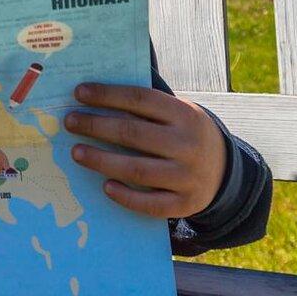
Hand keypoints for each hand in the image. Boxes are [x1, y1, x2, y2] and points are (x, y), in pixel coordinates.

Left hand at [65, 83, 225, 218]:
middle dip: (96, 126)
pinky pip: (151, 204)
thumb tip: (98, 94)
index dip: (108, 95)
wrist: (226, 171)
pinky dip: (126, 196)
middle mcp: (188, 145)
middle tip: (70, 122)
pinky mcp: (185, 203)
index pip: (140, 99)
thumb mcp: (178, 114)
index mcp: (186, 115)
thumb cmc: (186, 135)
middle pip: (133, 133)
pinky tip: (105, 186)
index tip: (79, 92)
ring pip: (137, 170)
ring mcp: (188, 176)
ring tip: (76, 152)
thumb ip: (147, 107)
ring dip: (102, 160)